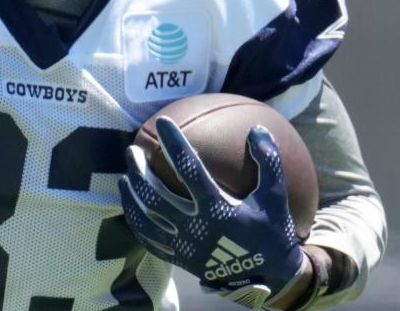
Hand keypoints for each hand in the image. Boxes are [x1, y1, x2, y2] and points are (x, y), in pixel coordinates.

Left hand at [119, 118, 307, 308]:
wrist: (269, 277)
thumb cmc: (271, 230)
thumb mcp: (275, 196)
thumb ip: (268, 162)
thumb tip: (258, 129)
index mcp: (217, 209)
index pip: (189, 169)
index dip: (174, 143)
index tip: (163, 123)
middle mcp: (196, 227)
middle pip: (156, 196)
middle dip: (139, 171)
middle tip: (132, 151)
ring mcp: (184, 246)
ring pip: (146, 218)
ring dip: (131, 195)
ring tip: (125, 176)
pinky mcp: (179, 259)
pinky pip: (148, 239)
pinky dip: (135, 221)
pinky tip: (131, 206)